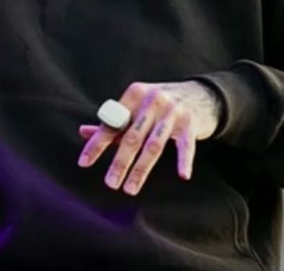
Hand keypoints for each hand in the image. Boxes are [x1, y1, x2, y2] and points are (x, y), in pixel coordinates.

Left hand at [76, 80, 223, 195]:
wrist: (200, 94)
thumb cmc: (160, 104)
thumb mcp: (136, 106)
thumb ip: (113, 121)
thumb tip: (83, 132)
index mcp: (135, 94)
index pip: (112, 123)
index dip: (97, 144)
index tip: (83, 163)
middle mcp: (153, 101)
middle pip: (132, 137)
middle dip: (120, 162)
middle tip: (110, 183)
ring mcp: (173, 112)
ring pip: (154, 145)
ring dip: (141, 169)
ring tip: (130, 188)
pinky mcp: (190, 124)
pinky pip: (186, 146)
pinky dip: (184, 161)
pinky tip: (182, 175)